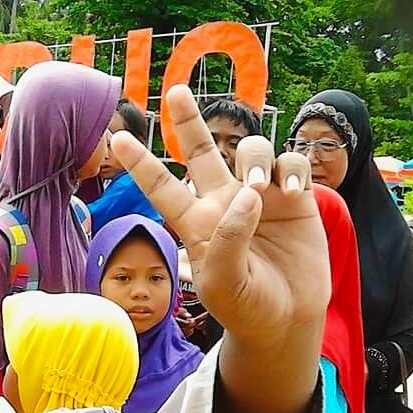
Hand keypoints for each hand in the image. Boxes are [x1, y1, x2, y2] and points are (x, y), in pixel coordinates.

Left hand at [111, 85, 328, 350]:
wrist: (286, 321)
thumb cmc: (245, 307)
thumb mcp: (224, 283)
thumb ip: (228, 240)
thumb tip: (249, 194)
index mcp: (196, 222)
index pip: (161, 186)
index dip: (140, 162)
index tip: (117, 138)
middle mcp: (223, 202)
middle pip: (201, 151)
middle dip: (188, 120)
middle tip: (175, 91)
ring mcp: (260, 197)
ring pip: (251, 150)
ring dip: (255, 159)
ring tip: (261, 188)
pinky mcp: (295, 199)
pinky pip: (292, 164)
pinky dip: (291, 170)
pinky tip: (291, 194)